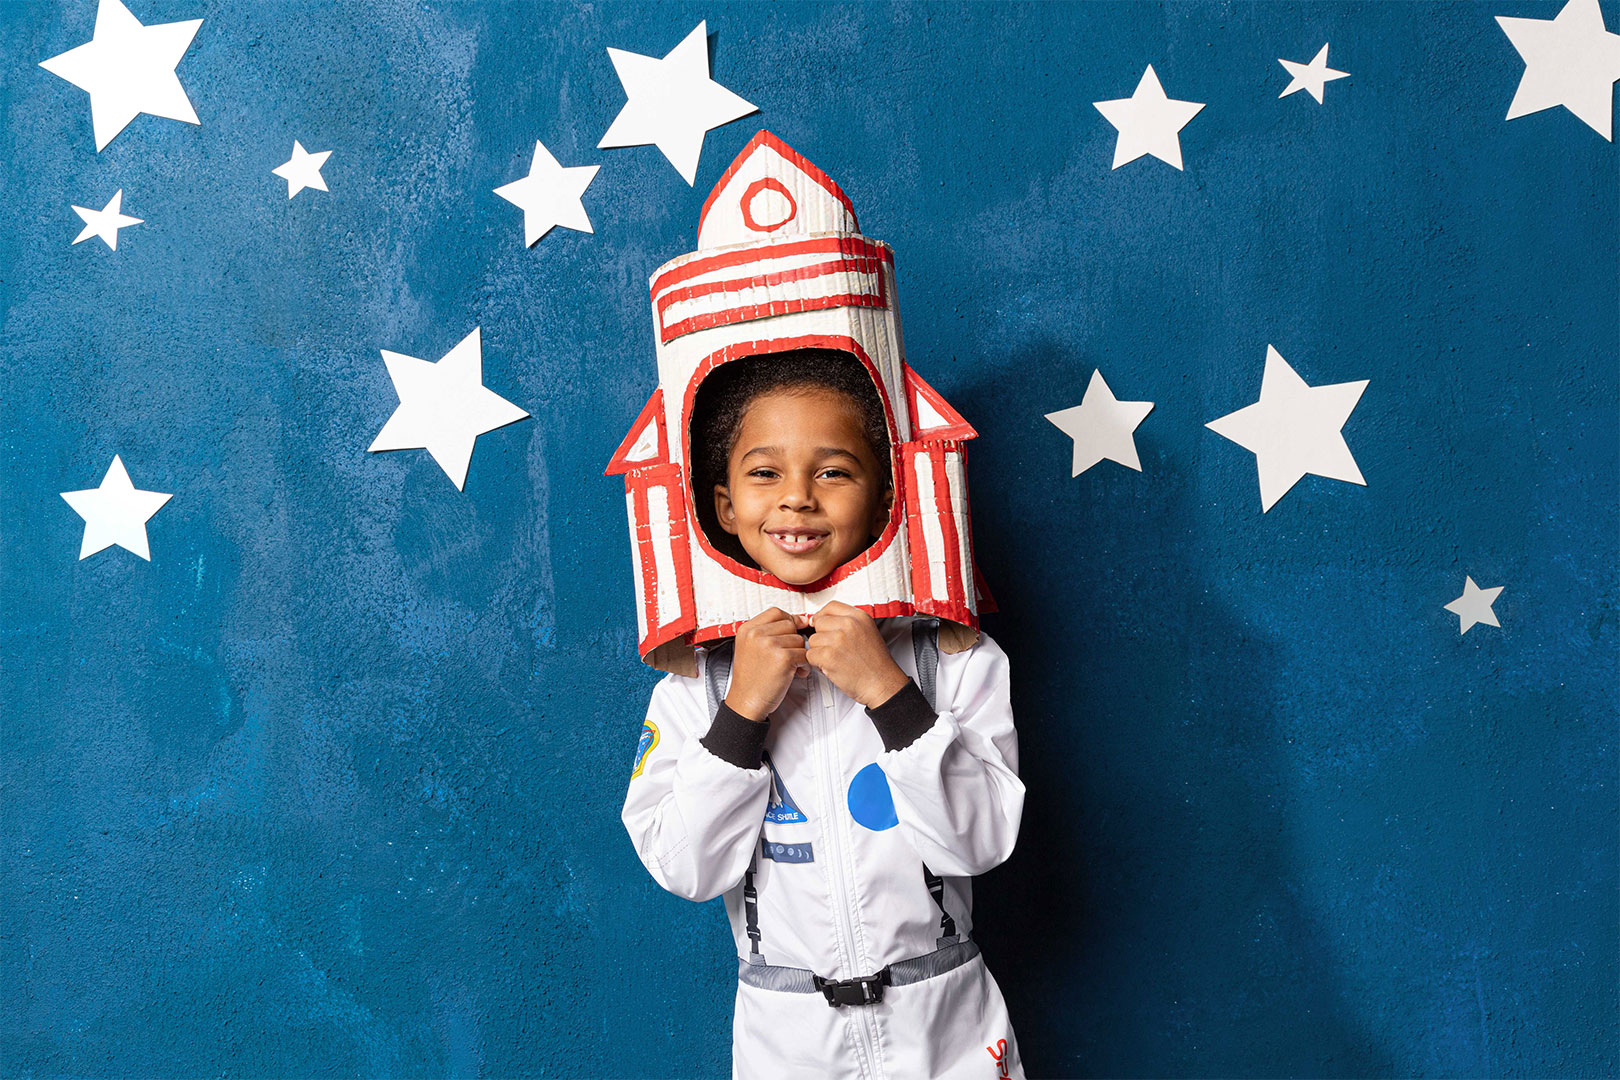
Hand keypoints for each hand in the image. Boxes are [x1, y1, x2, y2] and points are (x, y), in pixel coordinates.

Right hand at [725, 607, 810, 721]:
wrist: (746, 701)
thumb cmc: (751, 678)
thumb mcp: (750, 647)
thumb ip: (769, 632)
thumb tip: (800, 619)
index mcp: (747, 629)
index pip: (776, 612)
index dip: (788, 621)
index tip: (791, 633)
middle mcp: (756, 634)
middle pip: (790, 624)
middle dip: (794, 640)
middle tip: (789, 655)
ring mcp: (769, 644)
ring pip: (799, 639)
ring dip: (800, 653)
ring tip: (791, 666)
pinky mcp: (783, 658)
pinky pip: (805, 654)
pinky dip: (804, 665)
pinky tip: (795, 673)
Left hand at [805, 602, 909, 708]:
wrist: (882, 683)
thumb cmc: (876, 663)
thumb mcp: (868, 631)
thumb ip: (848, 623)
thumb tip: (821, 619)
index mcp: (859, 617)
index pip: (831, 606)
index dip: (823, 616)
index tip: (823, 625)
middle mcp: (849, 625)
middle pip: (819, 622)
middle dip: (822, 636)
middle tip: (834, 649)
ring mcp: (838, 639)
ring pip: (813, 639)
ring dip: (819, 651)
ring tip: (836, 659)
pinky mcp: (829, 656)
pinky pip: (810, 655)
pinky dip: (817, 664)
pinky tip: (832, 667)